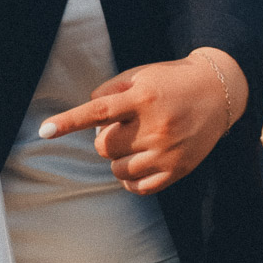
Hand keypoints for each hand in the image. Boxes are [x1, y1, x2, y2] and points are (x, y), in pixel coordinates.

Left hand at [37, 49, 247, 194]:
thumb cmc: (170, 81)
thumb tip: (88, 118)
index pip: (98, 111)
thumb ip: (110, 92)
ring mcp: (168, 152)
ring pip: (118, 169)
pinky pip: (139, 187)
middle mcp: (156, 127)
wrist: (218, 92)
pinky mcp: (178, 170)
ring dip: (117, 158)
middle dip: (105, 138)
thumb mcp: (140, 75)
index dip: (69, 121)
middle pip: (104, 146)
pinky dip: (129, 179)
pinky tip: (137, 163)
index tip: (44, 131)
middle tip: (120, 126)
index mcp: (143, 98)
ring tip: (133, 142)